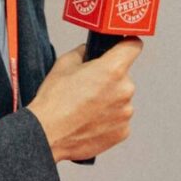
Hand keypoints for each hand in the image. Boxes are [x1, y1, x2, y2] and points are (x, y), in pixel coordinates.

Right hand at [28, 40, 140, 161]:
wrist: (47, 135)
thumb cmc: (54, 101)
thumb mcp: (64, 64)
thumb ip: (84, 52)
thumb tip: (90, 50)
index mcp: (113, 69)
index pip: (133, 46)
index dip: (127, 44)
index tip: (123, 47)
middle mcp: (125, 89)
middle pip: (124, 77)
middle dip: (109, 79)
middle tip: (89, 88)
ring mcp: (126, 112)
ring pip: (121, 99)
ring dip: (109, 101)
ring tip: (86, 108)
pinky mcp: (124, 131)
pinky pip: (119, 119)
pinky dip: (108, 119)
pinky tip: (90, 121)